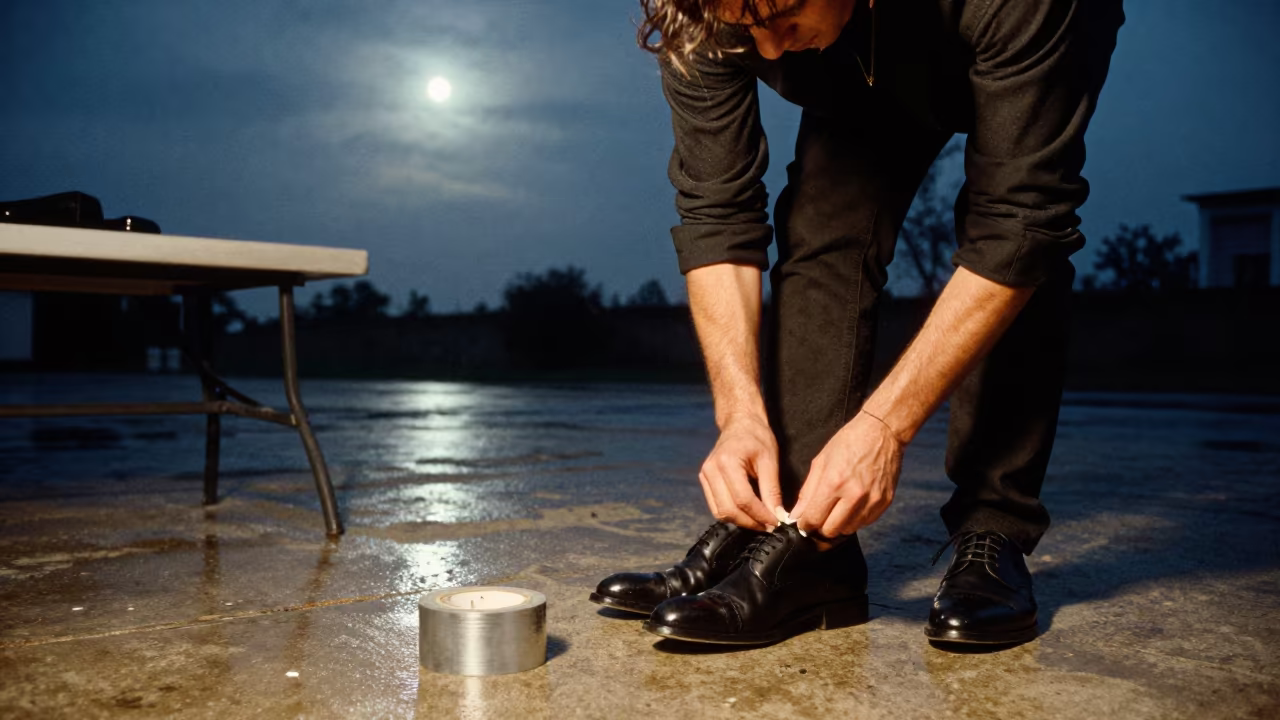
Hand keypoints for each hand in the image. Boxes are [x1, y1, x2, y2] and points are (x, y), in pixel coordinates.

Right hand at [698, 412, 782, 531]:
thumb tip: (778, 516)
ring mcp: (704, 476)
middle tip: (769, 526)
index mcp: (727, 463)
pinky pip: (716, 506)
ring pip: (720, 512)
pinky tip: (748, 514)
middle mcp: (711, 471)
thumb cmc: (756, 437)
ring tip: (760, 522)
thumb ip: (772, 490)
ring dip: (741, 521)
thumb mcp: (770, 461)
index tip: (776, 523)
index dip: (760, 515)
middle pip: (728, 509)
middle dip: (750, 522)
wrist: (739, 423)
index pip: (743, 499)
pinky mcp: (704, 480)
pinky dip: (732, 514)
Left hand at [791, 410, 904, 537]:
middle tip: (819, 517)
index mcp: (834, 482)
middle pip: (831, 530)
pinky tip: (851, 505)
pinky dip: (855, 519)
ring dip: (838, 525)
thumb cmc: (849, 442)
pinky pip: (865, 523)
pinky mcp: (885, 502)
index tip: (803, 523)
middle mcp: (854, 495)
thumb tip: (797, 515)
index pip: (814, 519)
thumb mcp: (820, 462)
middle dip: (820, 527)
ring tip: (836, 509)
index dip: (805, 524)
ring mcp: (872, 500)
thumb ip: (807, 492)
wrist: (882, 432)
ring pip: (848, 530)